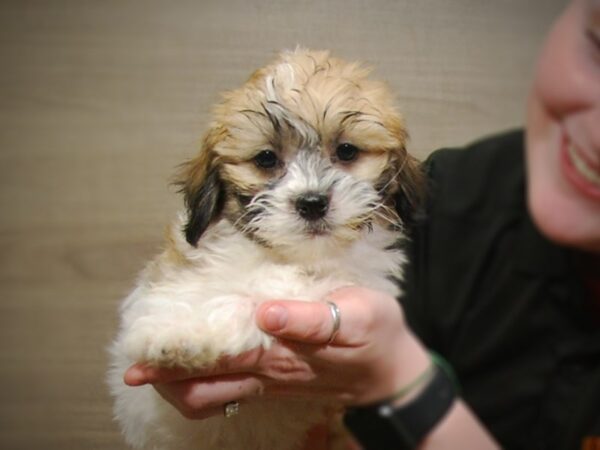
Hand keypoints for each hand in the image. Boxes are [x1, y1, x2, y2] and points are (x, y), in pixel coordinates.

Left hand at [124, 286, 429, 419]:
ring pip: (214, 395)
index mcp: (281, 350)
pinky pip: (230, 394)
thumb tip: (265, 312)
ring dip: (180, 386)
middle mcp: (268, 371)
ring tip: (153, 373)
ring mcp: (270, 382)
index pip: (218, 355)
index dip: (179, 354)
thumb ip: (311, 317)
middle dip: (166, 377)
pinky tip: (192, 373)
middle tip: (135, 368)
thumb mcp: (357, 316)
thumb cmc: (376, 336)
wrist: (392, 375)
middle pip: (205, 384)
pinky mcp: (276, 383)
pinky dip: (204, 386)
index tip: (145, 347)